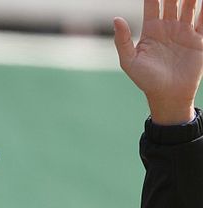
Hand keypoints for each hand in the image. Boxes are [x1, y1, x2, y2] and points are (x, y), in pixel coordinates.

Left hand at [114, 0, 202, 123]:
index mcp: (152, 30)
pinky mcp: (199, 40)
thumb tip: (115, 19)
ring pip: (189, 7)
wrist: (168, 96)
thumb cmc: (145, 81)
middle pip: (173, 2)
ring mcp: (185, 32)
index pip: (153, 5)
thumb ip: (122, 40)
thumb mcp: (129, 61)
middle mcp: (169, 27)